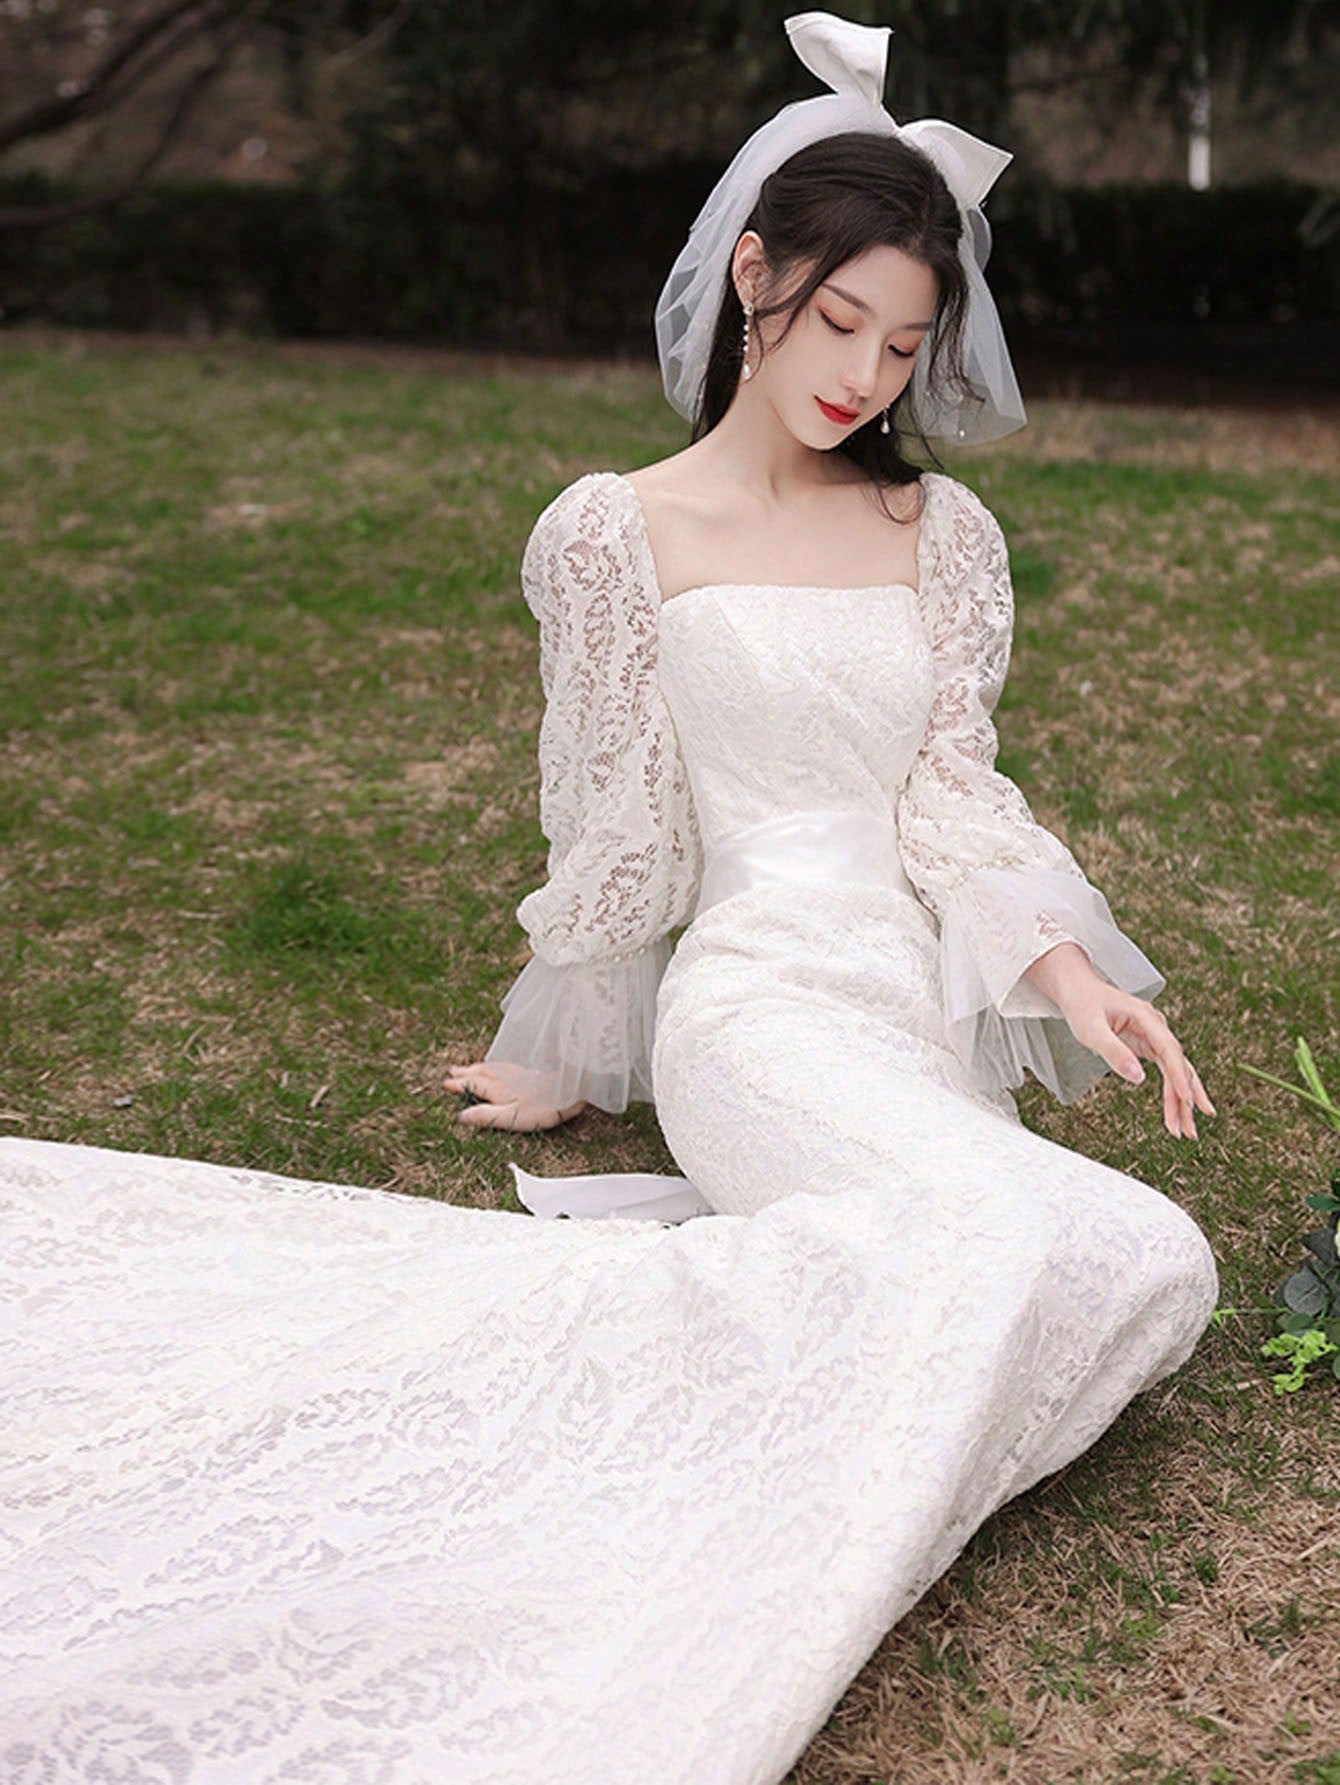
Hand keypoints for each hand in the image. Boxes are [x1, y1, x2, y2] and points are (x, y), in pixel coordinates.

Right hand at [443, 1061, 588, 1131]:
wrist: (571, 1088)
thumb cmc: (544, 1106)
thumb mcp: (512, 1117)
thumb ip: (487, 1116)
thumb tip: (462, 1116)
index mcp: (499, 1090)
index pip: (474, 1085)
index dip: (460, 1085)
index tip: (446, 1084)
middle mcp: (507, 1079)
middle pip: (482, 1073)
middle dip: (466, 1073)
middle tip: (452, 1071)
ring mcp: (520, 1074)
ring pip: (493, 1068)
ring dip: (479, 1067)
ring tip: (470, 1066)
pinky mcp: (532, 1073)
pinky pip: (506, 1066)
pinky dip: (496, 1065)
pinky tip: (501, 1067)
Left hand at [1027, 944, 1216, 1138]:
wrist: (1078, 990)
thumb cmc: (1083, 1006)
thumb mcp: (1091, 1030)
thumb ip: (1113, 1052)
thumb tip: (1139, 1078)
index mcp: (1146, 1018)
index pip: (1169, 1050)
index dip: (1179, 1077)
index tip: (1186, 1101)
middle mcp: (1157, 1027)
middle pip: (1179, 1065)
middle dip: (1186, 1098)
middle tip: (1190, 1130)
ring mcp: (1155, 1037)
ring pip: (1176, 1071)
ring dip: (1181, 1101)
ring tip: (1186, 1131)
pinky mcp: (1149, 1046)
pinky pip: (1166, 1071)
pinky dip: (1172, 1092)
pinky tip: (1177, 1110)